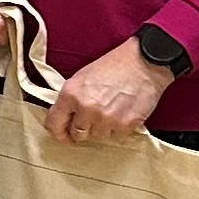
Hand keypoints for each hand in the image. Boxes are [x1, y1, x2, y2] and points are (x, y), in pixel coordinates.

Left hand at [49, 40, 172, 145]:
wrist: (144, 62)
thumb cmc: (113, 66)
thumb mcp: (82, 77)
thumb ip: (70, 99)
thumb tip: (66, 118)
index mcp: (70, 95)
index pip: (54, 124)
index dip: (59, 132)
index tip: (64, 135)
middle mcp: (86, 109)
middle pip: (77, 134)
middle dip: (83, 129)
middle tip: (93, 120)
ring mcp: (105, 119)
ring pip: (98, 136)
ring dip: (103, 128)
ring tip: (112, 110)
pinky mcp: (124, 125)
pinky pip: (116, 135)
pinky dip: (119, 127)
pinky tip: (124, 111)